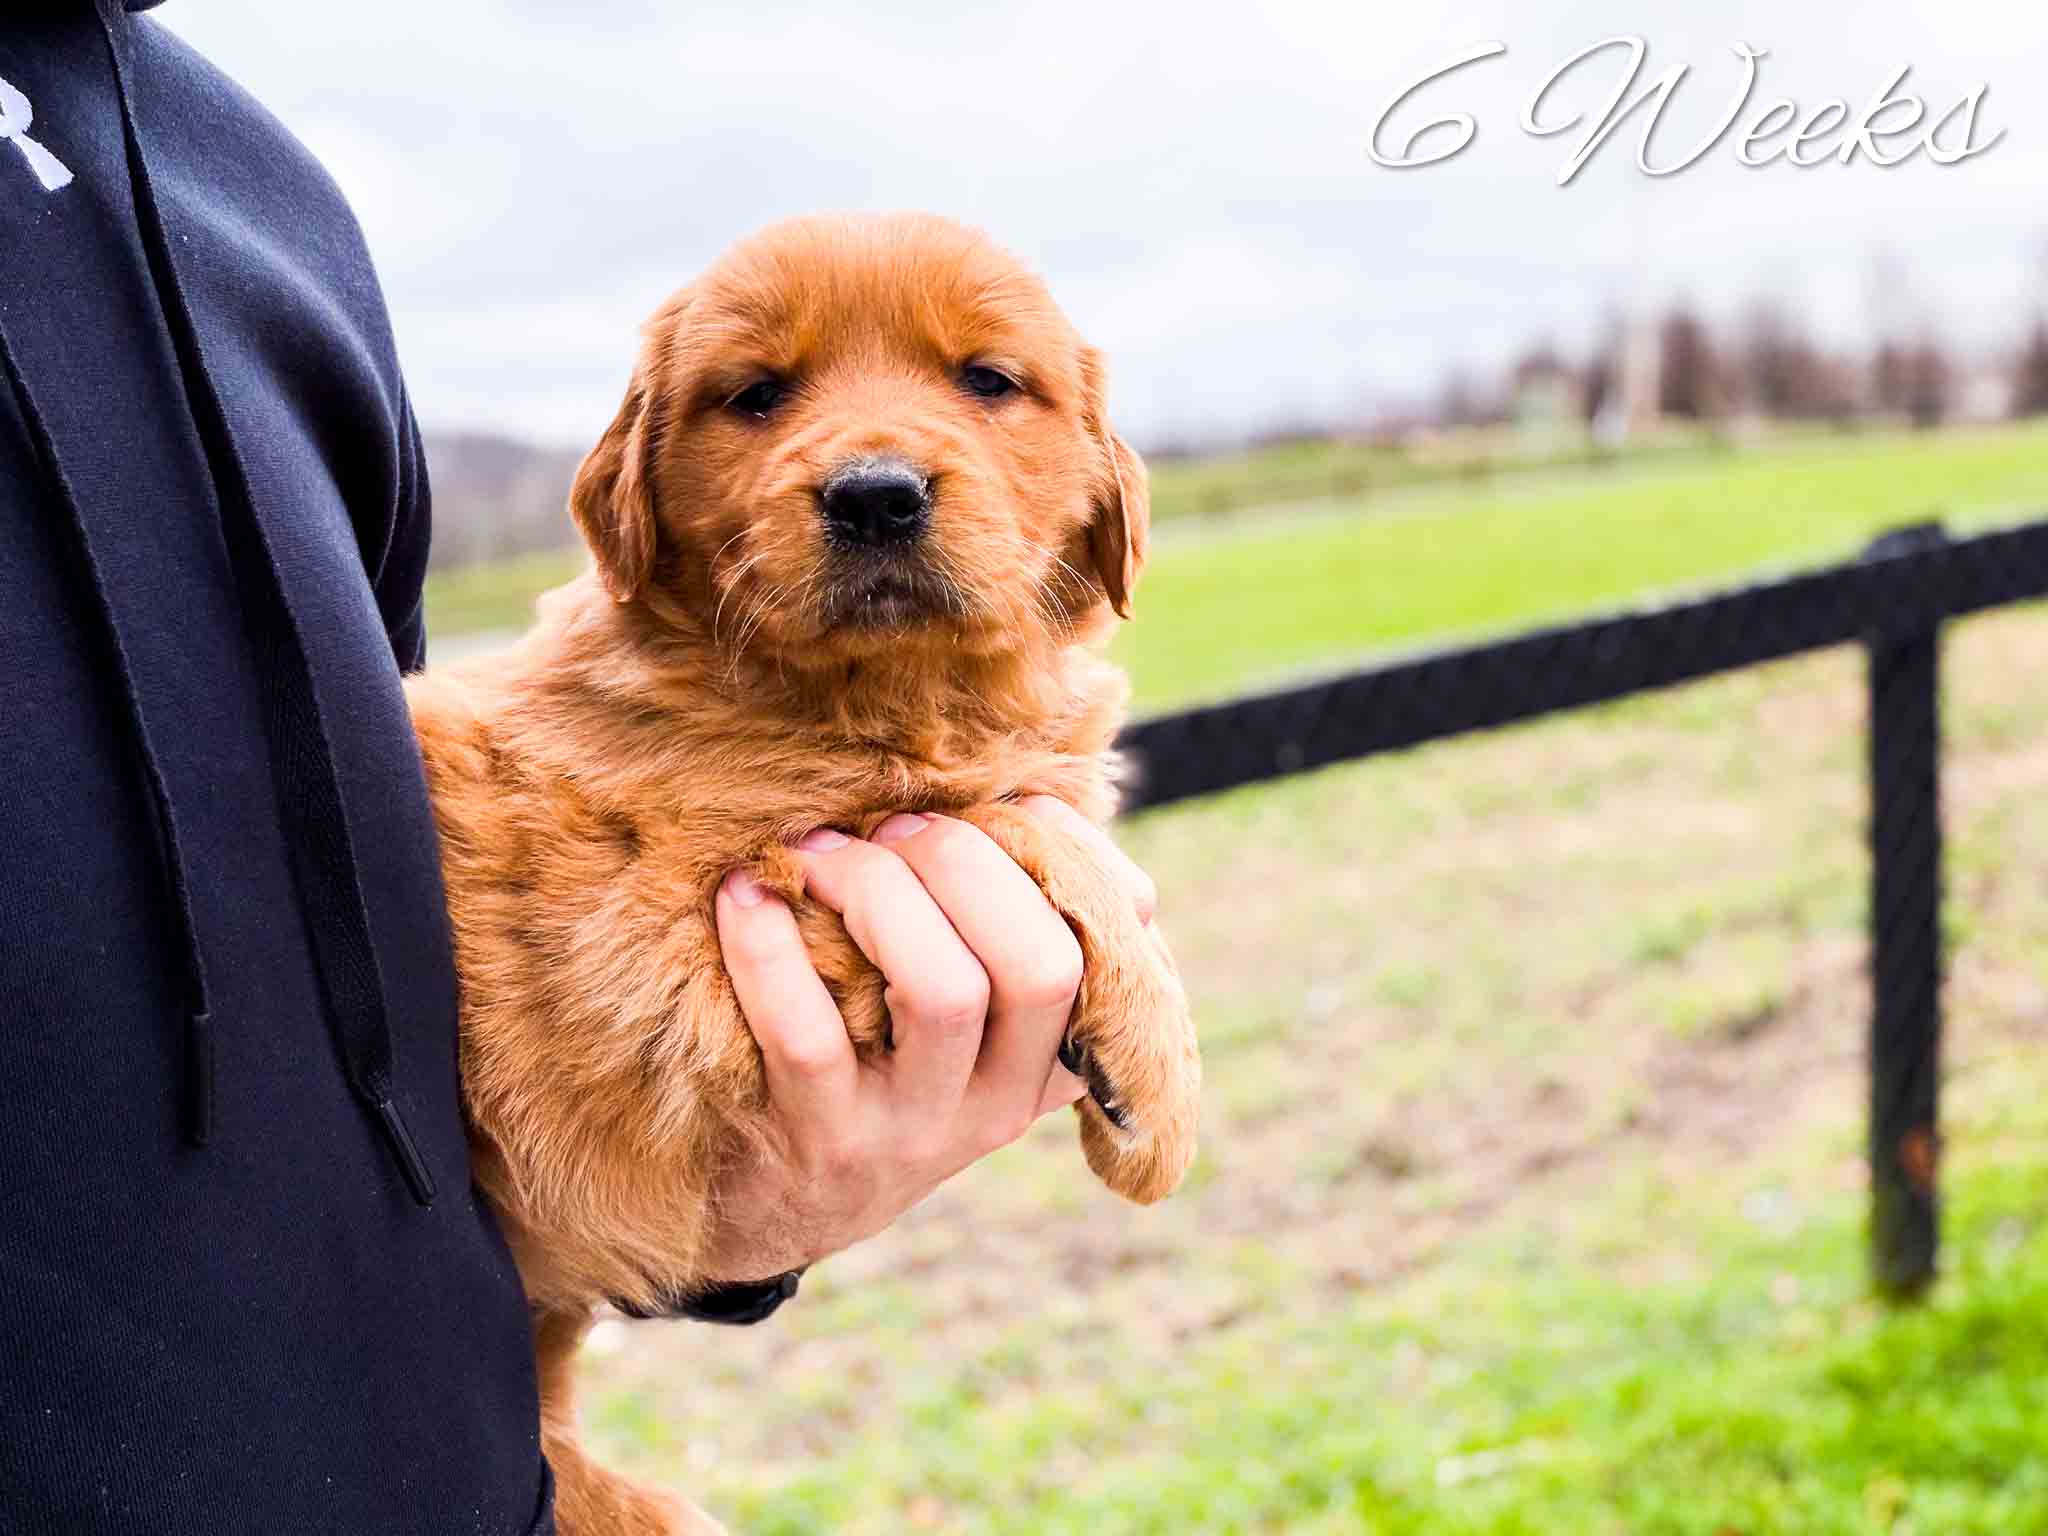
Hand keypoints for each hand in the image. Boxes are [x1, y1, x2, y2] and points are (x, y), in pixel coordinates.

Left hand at [698, 796, 1157, 1280]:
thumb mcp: (969, 1028)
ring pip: (943, 993)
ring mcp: (912, 1129)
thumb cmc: (879, 1066)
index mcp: (1049, 1059)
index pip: (1101, 950)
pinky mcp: (820, 1139)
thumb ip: (1008, 928)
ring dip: (880, 894)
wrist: (778, 1208)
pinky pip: (806, 1034)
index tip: (991, 808)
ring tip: (819, 854)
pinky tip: (743, 894)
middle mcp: (998, 1103)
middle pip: (1038, 968)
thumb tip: (1034, 804)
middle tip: (894, 831)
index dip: (1061, 858)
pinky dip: (768, 949)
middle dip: (967, 866)